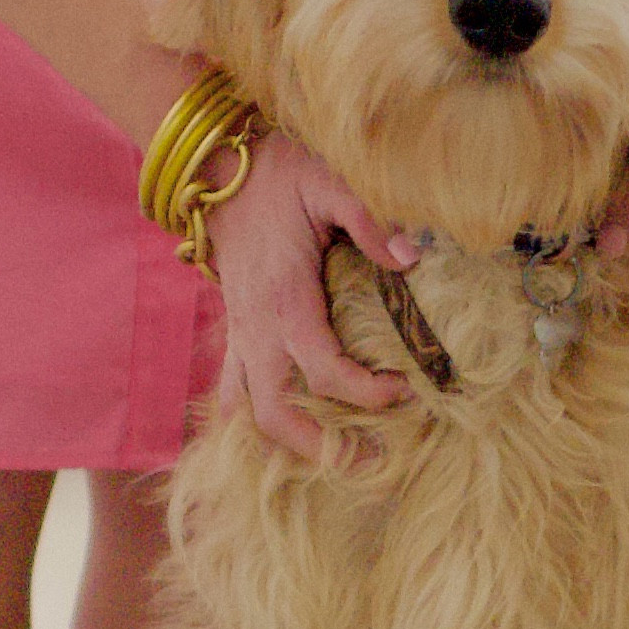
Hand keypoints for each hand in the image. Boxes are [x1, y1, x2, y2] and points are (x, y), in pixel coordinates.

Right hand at [204, 133, 423, 463]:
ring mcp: (239, 335)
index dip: (368, 393)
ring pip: (246, 412)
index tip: (405, 390)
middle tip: (369, 461)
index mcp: (286, 300)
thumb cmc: (277, 174)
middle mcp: (256, 328)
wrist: (217, 167)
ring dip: (285, 442)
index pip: (326, 372)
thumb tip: (412, 258)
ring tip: (332, 457)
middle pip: (276, 414)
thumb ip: (371, 219)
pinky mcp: (235, 332)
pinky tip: (290, 433)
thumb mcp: (329, 182)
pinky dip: (257, 419)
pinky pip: (234, 392)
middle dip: (319, 447)